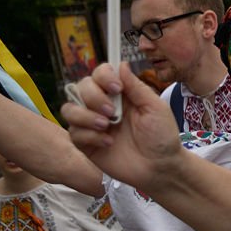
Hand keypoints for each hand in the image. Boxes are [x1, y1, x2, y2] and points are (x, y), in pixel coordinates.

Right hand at [62, 62, 182, 190]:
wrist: (159, 167)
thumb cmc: (162, 136)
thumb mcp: (155, 107)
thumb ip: (136, 86)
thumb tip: (121, 64)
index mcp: (121, 93)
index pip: (100, 73)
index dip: (103, 76)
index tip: (116, 88)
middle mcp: (103, 105)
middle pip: (81, 87)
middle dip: (94, 97)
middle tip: (112, 112)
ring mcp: (92, 124)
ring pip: (69, 108)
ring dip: (86, 115)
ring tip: (107, 126)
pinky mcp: (86, 143)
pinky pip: (73, 132)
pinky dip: (89, 136)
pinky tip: (109, 143)